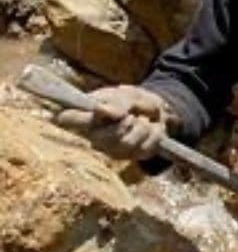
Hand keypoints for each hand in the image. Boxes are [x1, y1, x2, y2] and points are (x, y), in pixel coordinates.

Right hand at [54, 85, 171, 160]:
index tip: (87, 111)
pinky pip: (143, 148)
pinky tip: (150, 129)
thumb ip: (116, 103)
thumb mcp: (128, 95)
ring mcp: (111, 149)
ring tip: (142, 120)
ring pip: (126, 143)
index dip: (70, 118)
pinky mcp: (130, 156)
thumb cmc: (134, 100)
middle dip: (124, 123)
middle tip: (131, 115)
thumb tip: (100, 110)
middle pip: (102, 138)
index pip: (67, 119)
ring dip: (141, 128)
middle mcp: (94, 136)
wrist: (156, 110)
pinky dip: (152, 135)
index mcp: (87, 116)